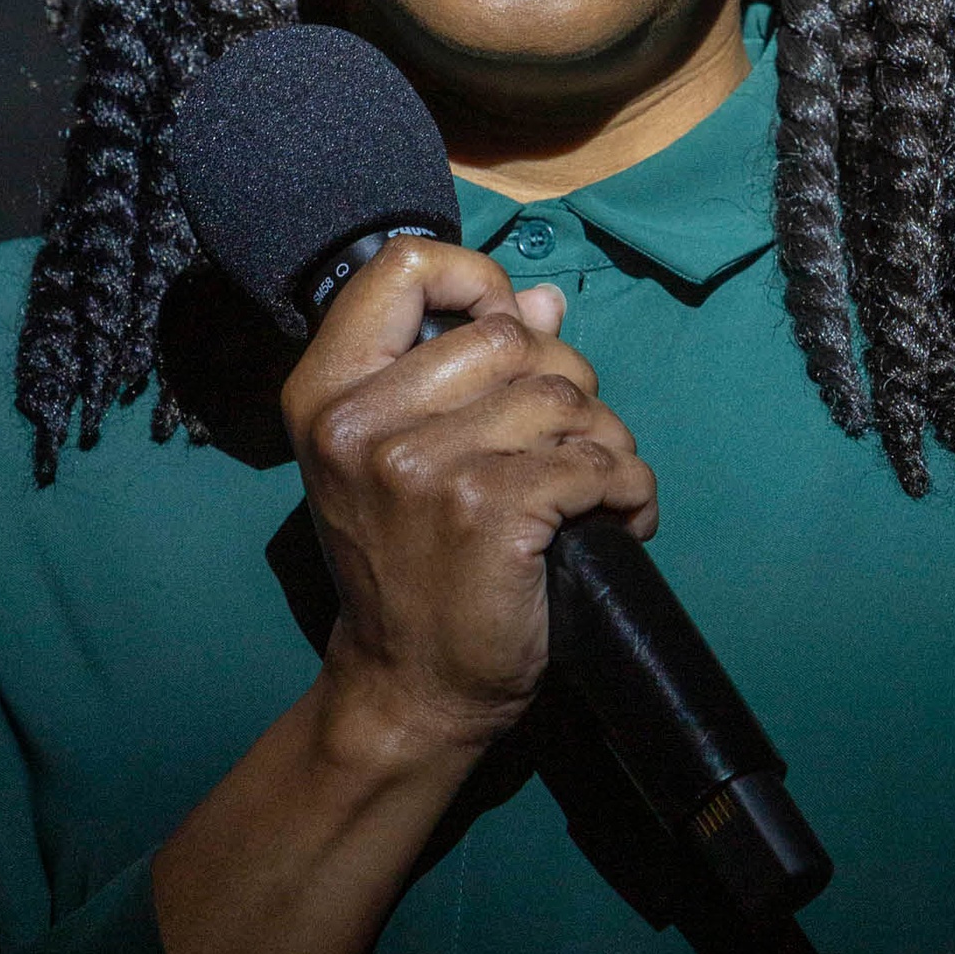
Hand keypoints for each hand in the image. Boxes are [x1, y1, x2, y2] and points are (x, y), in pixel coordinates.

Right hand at [281, 235, 657, 760]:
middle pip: (510, 336)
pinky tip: (618, 517)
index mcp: (327, 392)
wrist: (407, 685)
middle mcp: (362, 423)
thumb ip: (464, 369)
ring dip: (605, 439)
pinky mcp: (488, 510)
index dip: (475, 280)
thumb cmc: (408, 564)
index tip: (509, 331)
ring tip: (597, 484)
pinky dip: (627, 488)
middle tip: (570, 439)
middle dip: (566, 381)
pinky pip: (594, 462)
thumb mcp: (403, 455)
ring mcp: (422, 467)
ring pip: (564, 396)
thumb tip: (544, 301)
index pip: (401, 268)